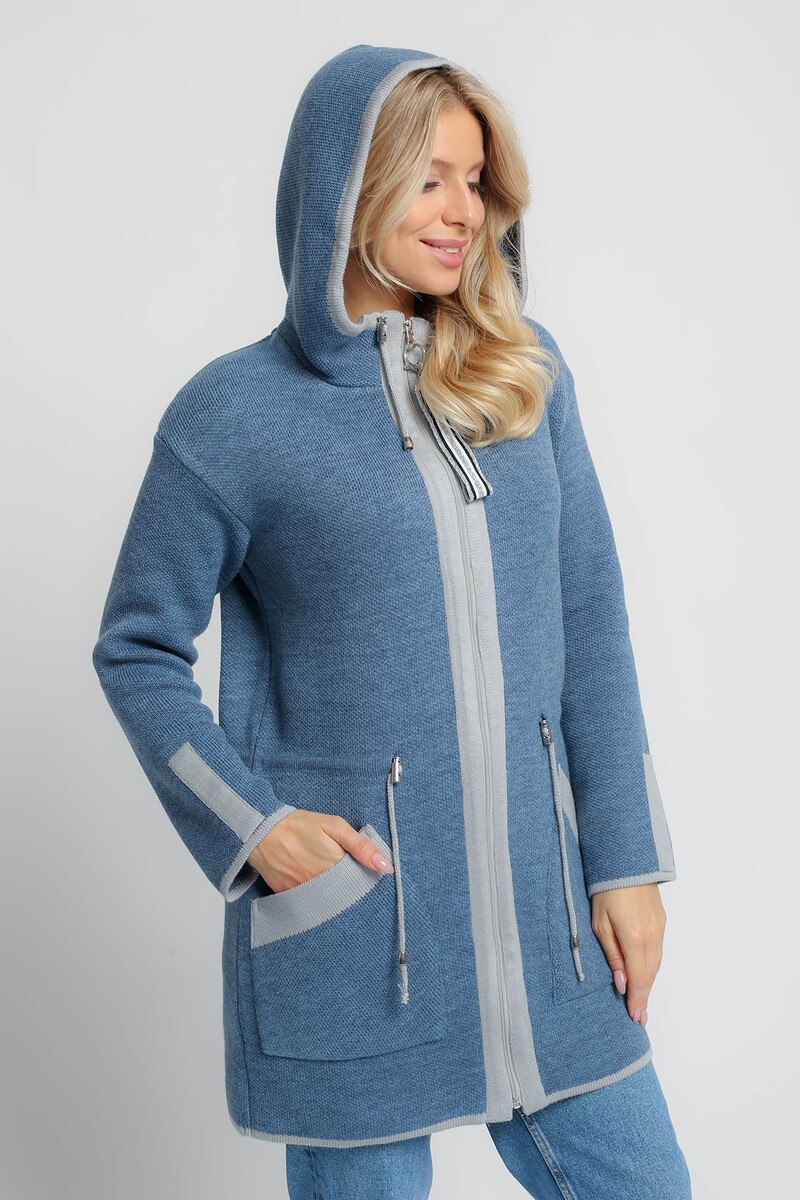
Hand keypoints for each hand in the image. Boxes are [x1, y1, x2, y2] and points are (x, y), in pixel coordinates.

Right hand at [246, 809, 393, 893]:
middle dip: (347, 889)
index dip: (361, 879)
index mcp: (334, 865)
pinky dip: (312, 897)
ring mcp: (302, 891)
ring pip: (325, 900)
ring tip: (326, 880)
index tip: (360, 874)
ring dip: (330, 895)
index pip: (357, 883)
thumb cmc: (300, 825)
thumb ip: (361, 846)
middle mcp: (319, 882)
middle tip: (342, 877)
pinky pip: (306, 903)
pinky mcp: (287, 895)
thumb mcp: (334, 826)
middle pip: (342, 895)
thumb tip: (386, 866)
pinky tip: (311, 885)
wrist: (263, 830)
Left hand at [590, 883, 665, 1025]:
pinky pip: (658, 951)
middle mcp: (652, 935)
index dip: (638, 1000)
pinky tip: (645, 975)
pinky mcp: (662, 921)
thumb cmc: (605, 891)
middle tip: (639, 1017)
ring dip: (649, 983)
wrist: (626, 862)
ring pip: (656, 964)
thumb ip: (612, 955)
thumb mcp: (600, 924)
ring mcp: (660, 928)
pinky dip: (652, 967)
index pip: (639, 978)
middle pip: (650, 975)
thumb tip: (622, 983)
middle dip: (644, 997)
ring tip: (642, 1001)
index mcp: (634, 937)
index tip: (636, 1018)